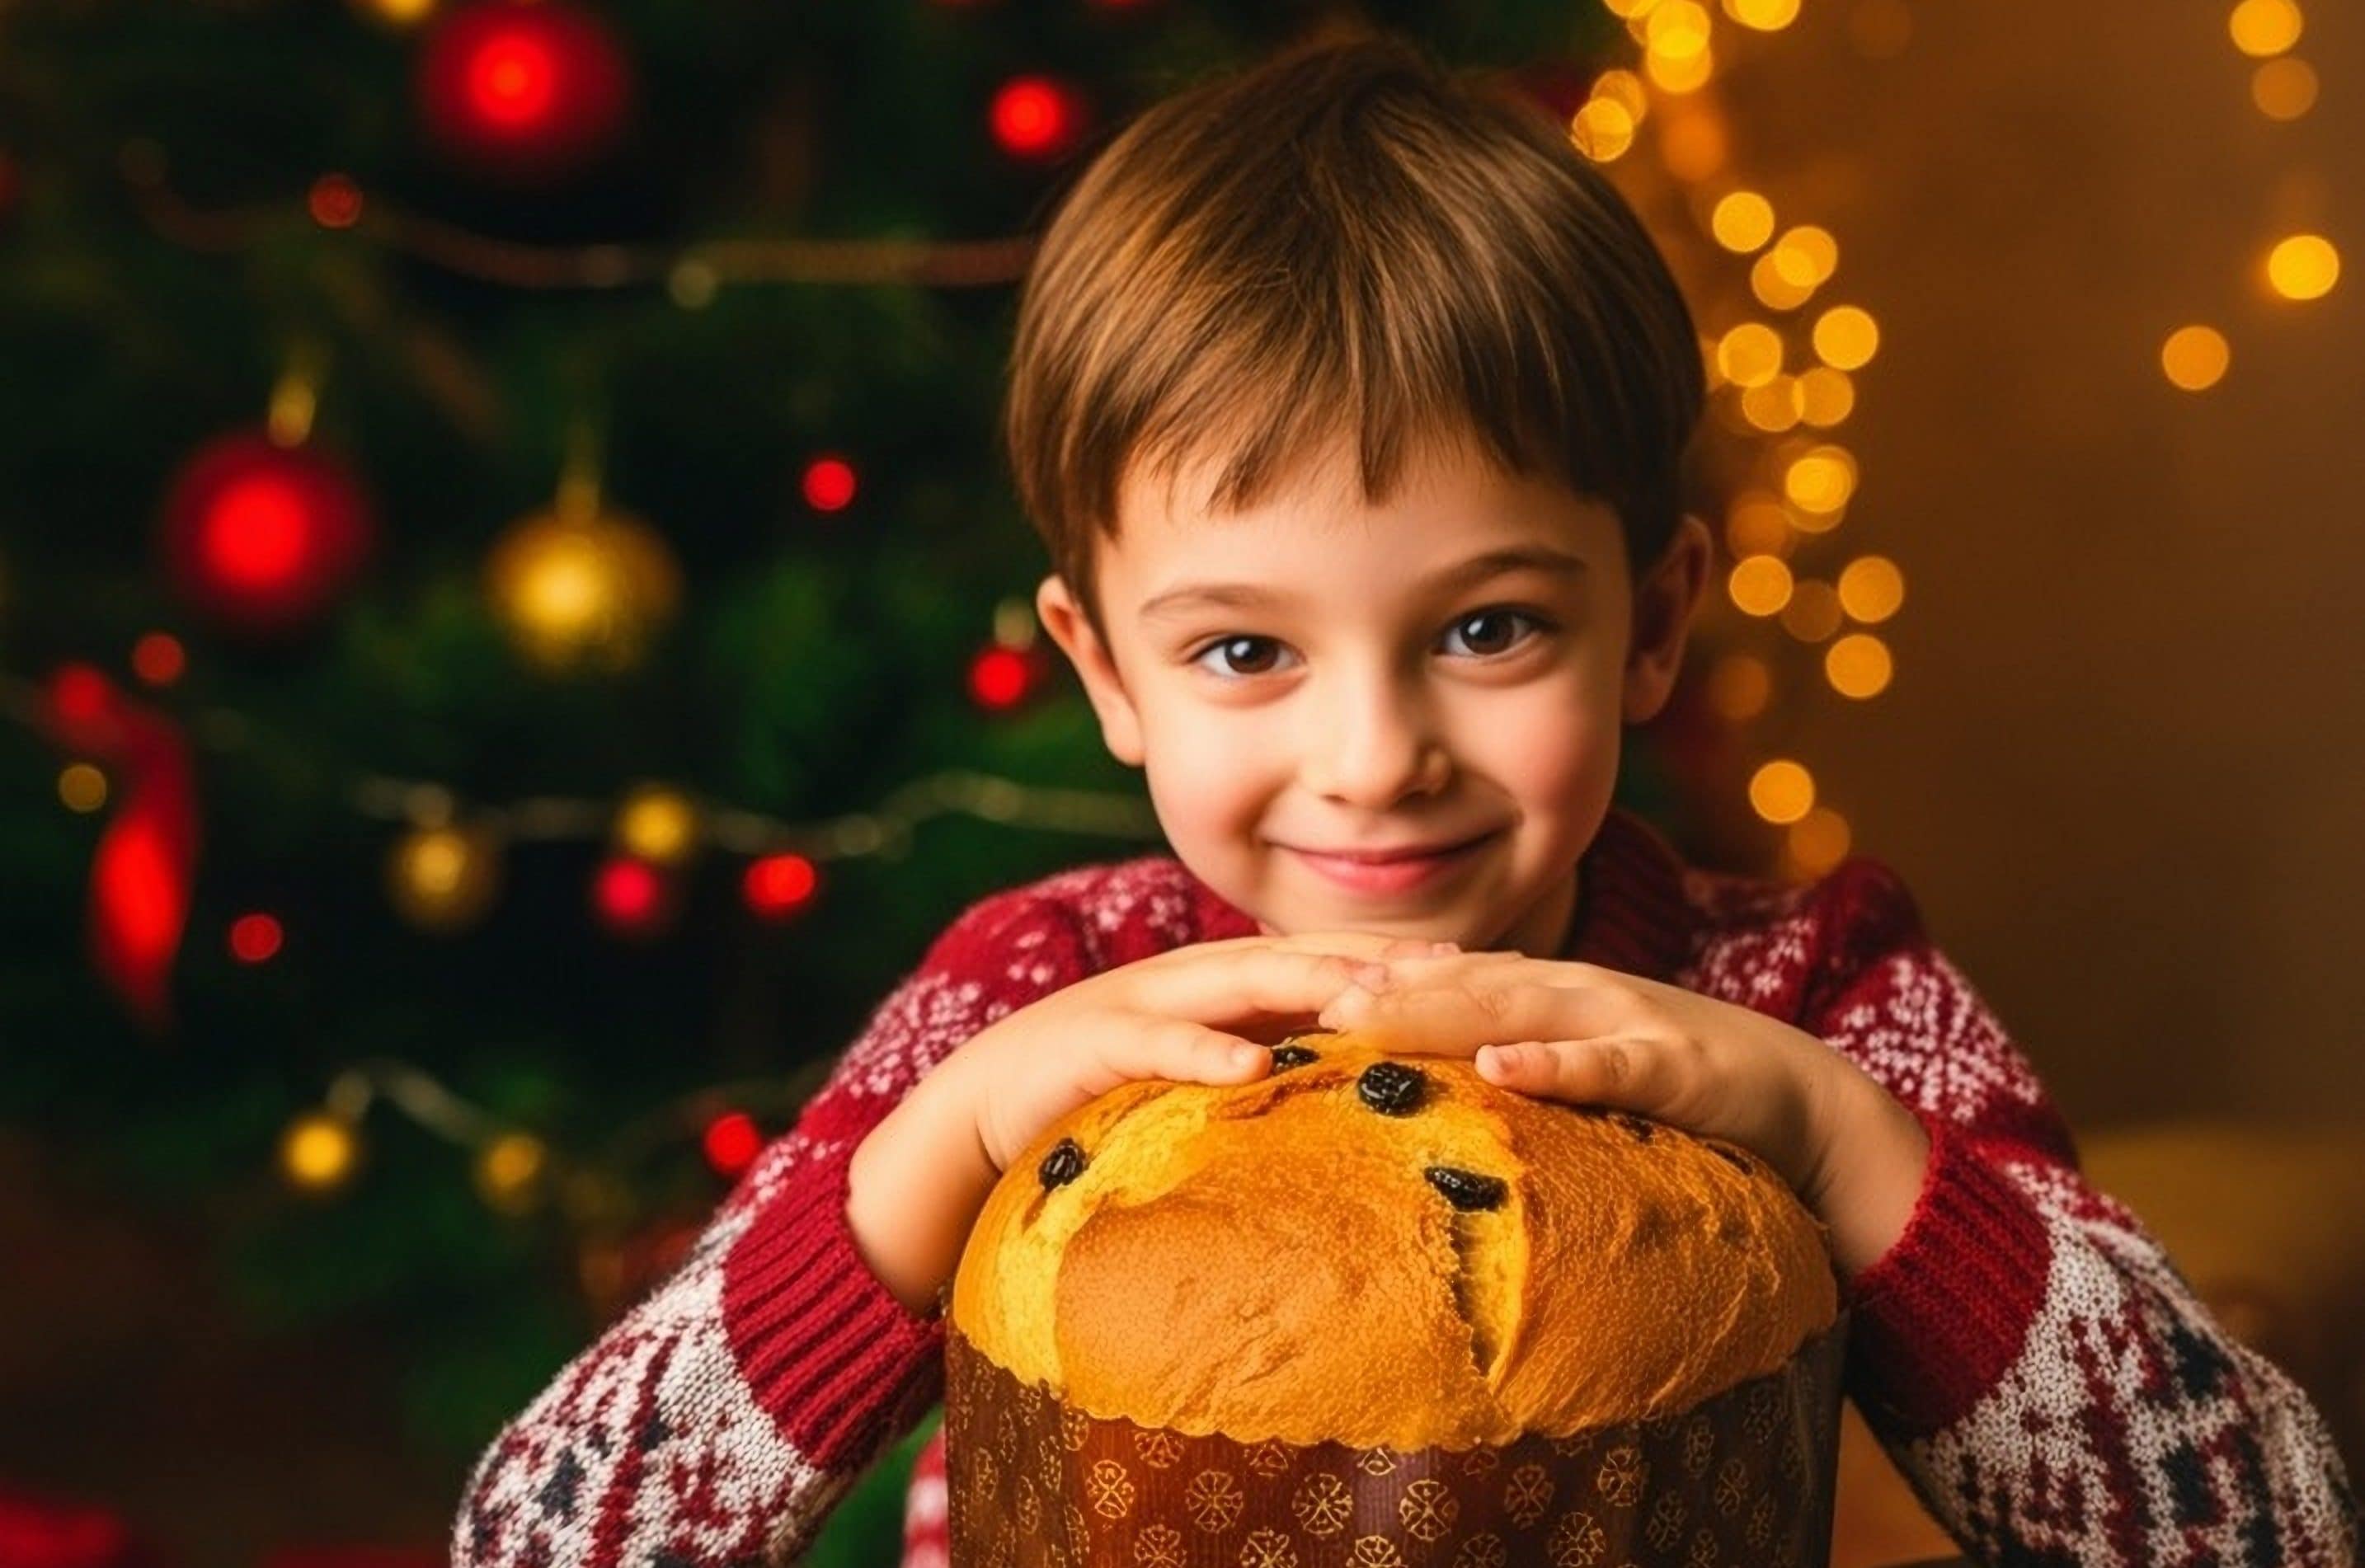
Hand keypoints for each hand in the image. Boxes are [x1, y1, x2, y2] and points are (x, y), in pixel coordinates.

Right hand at [951, 930, 1452, 1174]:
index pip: (1334, 960)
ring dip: (1315, 986)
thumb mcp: (1205, 1072)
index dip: (1408, 962)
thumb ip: (1275, 1066)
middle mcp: (1197, 978)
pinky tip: (1253, 1064)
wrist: (986, 1105)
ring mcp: (1147, 1003)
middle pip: (1306, 956)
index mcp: (1228, 983)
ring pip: (1245, 981)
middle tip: (1468, 975)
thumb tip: (1369, 1091)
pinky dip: (1206, 1049)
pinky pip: (1159, 1044)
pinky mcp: (1098, 1043)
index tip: (1490, 973)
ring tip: (1382, 1001)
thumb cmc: (1106, 1093)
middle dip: (1386, 960)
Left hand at [1316, 951, 1851, 1203]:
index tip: (1300, 992)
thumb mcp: (1586, 1066)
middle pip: (1467, 983)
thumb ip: (1517, 1057)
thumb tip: (1434, 1076)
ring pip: (1520, 1008)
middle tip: (1307, 1004)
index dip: (1377, 981)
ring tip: (1368, 1017)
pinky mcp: (1674, 1065)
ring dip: (1441, 1010)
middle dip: (1386, 990)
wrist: (1798, 1095)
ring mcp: (1625, 1021)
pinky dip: (1555, 1063)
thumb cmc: (1678, 1085)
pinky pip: (1607, 1065)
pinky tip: (1505, 1068)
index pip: (1451, 979)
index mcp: (1552, 994)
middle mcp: (1577, 993)